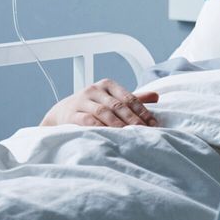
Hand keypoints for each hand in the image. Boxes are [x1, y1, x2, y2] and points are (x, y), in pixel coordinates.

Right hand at [40, 79, 159, 127]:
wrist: (62, 111)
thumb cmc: (92, 106)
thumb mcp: (111, 99)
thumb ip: (133, 99)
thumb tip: (157, 96)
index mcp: (108, 85)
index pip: (129, 97)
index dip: (142, 111)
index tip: (154, 124)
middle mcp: (95, 89)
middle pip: (118, 105)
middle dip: (133, 119)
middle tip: (145, 131)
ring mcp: (82, 100)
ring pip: (104, 112)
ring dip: (118, 124)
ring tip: (129, 134)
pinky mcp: (72, 113)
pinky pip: (87, 120)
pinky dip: (99, 127)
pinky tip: (108, 134)